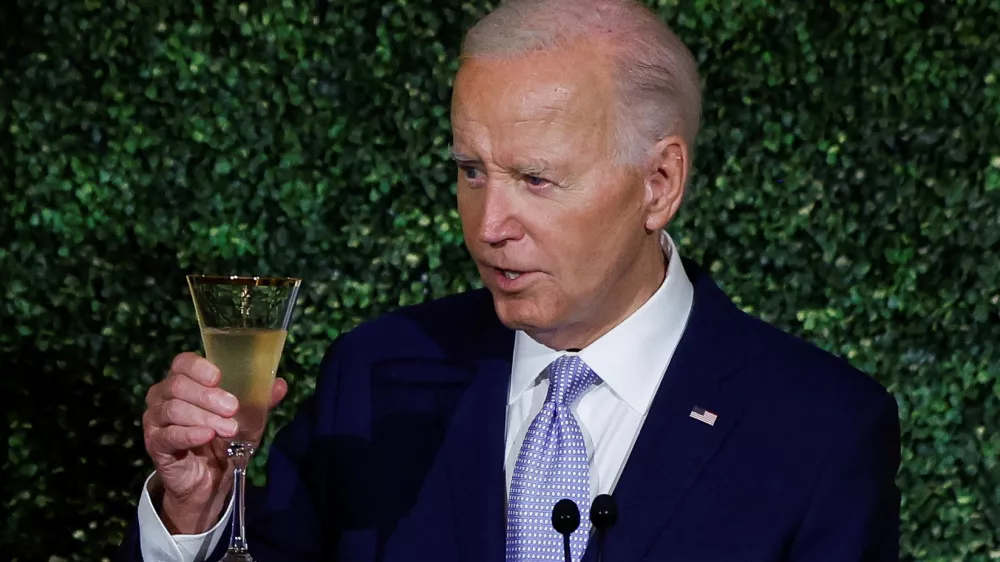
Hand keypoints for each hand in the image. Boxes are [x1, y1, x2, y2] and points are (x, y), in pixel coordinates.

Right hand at [142, 352, 287, 533]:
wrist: (209, 481)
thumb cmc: (224, 441)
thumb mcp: (247, 420)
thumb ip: (261, 401)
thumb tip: (280, 384)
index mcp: (184, 382)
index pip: (182, 363)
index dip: (198, 367)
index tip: (219, 378)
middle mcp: (164, 396)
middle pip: (178, 385)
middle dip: (208, 396)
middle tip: (232, 408)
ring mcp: (156, 420)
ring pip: (173, 408)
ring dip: (204, 416)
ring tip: (228, 429)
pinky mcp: (155, 444)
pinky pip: (168, 435)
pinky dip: (189, 434)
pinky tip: (207, 436)